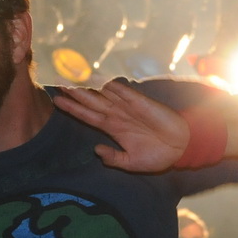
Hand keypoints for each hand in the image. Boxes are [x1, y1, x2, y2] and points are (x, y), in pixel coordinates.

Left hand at [53, 81, 189, 171]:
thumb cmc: (157, 156)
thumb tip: (96, 150)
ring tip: (70, 75)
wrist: (181, 148)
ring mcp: (127, 107)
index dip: (72, 108)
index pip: (88, 116)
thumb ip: (114, 158)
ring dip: (87, 84)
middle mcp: (117, 115)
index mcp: (113, 129)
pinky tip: (95, 76)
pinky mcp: (139, 102)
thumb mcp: (131, 163)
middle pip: (90, 100)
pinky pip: (121, 91)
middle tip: (56, 80)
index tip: (56, 101)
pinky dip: (109, 84)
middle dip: (74, 91)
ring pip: (102, 93)